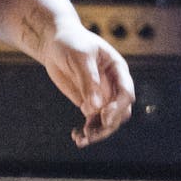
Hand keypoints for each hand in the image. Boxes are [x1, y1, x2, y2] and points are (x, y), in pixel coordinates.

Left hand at [40, 21, 135, 146]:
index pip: (126, 93)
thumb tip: (94, 108)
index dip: (117, 107)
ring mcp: (103, 96)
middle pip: (120, 112)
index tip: (104, 116)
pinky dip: (87, 131)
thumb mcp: (79, 57)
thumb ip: (88, 80)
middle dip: (108, 124)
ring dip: (98, 132)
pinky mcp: (89, 102)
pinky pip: (93, 121)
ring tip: (82, 139)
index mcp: (118, 70)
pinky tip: (77, 137)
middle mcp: (114, 86)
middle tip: (91, 133)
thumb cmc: (70, 42)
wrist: (55, 41)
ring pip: (108, 121)